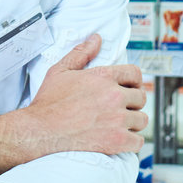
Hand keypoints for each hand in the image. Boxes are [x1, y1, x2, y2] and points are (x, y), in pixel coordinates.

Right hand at [0, 34, 146, 168]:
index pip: (135, 73)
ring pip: (142, 119)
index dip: (134, 81)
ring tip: (122, 125)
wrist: (40, 131)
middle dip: (133, 103)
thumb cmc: (48, 103)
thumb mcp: (60, 71)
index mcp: (103, 77)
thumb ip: (81, 53)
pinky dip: (132, 142)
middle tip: (123, 109)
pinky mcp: (117, 141)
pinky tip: (122, 141)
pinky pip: (138, 141)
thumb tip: (96, 39)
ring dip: (133, 123)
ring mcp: (117, 119)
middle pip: (141, 97)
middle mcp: (114, 96)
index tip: (130, 88)